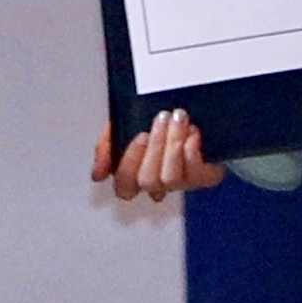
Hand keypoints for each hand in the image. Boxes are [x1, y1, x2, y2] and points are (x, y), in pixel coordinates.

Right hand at [104, 103, 225, 200]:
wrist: (203, 116)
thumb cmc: (161, 124)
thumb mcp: (125, 125)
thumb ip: (107, 145)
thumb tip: (98, 175)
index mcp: (136, 174)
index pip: (124, 186)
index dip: (129, 163)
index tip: (140, 135)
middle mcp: (158, 184)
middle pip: (147, 181)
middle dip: (155, 147)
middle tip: (161, 118)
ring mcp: (181, 183)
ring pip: (170, 178)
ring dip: (173, 145)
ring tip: (178, 118)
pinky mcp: (203, 178)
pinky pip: (196, 174)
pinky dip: (193, 151)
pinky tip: (193, 132)